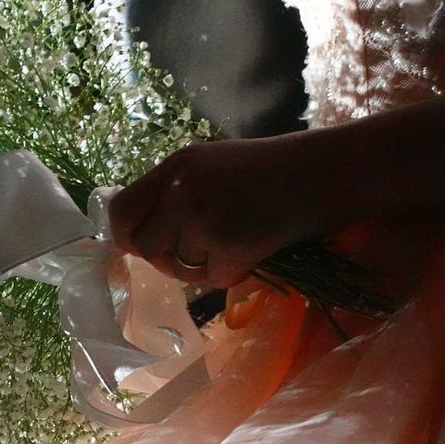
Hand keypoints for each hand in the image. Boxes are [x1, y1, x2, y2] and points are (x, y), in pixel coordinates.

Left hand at [109, 137, 330, 288]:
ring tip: (232, 241)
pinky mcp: (231, 248)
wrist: (323, 173)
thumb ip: (172, 191)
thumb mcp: (207, 164)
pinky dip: (231, 272)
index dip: (126, 234)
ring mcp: (204, 221)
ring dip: (202, 265)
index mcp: (174, 168)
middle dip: (162, 258)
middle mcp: (181, 193)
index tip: (139, 244)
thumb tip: (140, 231)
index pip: (121, 210)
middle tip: (188, 253)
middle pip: (144, 246)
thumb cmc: (267, 169)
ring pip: (179, 266)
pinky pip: (212, 279)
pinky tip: (252, 249)